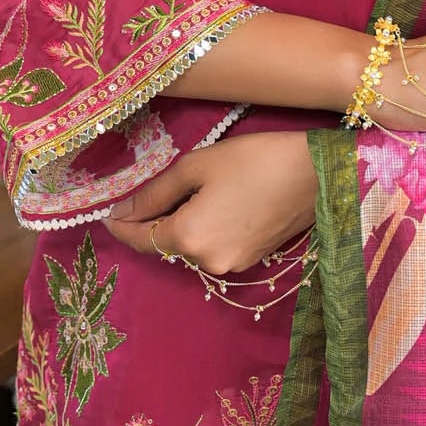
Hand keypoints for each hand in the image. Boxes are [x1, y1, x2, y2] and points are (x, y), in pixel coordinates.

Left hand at [103, 130, 316, 276]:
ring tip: (188, 194)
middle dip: (154, 222)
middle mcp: (206, 261)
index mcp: (187, 237)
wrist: (318, 174)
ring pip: (190, 248)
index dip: (121, 226)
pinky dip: (205, 231)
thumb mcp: (197, 166)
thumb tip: (122, 212)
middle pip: (165, 245)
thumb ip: (155, 193)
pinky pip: (213, 248)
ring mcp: (231, 265)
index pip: (140, 239)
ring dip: (181, 226)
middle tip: (149, 194)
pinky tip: (214, 205)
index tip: (107, 214)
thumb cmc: (255, 160)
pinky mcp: (251, 261)